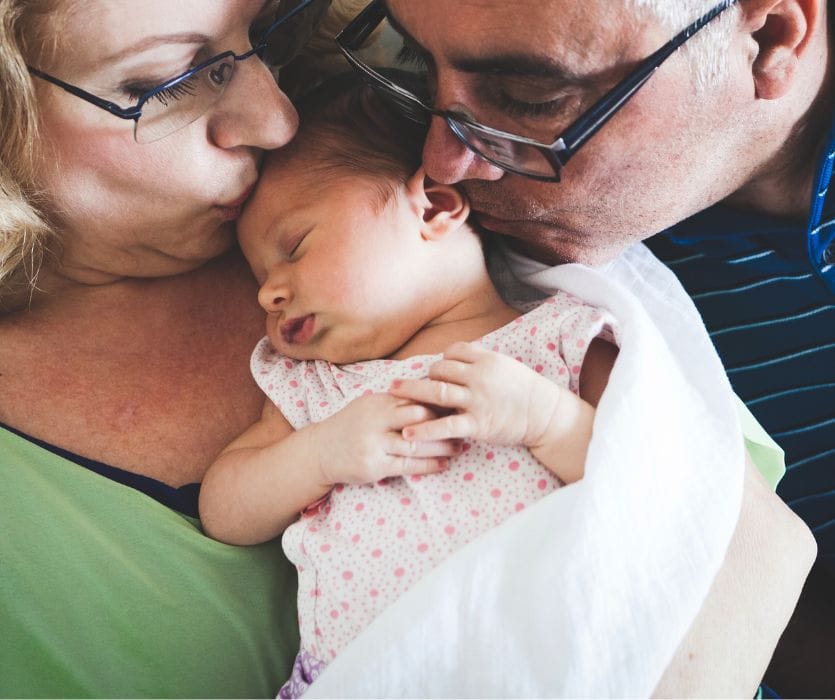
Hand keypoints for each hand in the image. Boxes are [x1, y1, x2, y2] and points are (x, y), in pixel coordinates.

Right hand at [309, 392, 460, 486]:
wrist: (321, 451)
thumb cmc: (351, 426)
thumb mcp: (369, 406)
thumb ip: (395, 401)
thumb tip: (430, 394)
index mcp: (377, 402)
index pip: (414, 398)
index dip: (439, 402)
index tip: (459, 404)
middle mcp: (375, 420)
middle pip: (418, 418)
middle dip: (444, 422)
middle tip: (466, 424)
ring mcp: (374, 444)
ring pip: (416, 443)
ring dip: (441, 446)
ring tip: (459, 447)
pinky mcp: (374, 465)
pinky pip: (407, 465)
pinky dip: (428, 465)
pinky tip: (443, 464)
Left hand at [388, 341, 566, 448]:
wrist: (546, 415)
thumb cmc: (526, 391)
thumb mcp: (506, 366)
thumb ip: (481, 361)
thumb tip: (456, 357)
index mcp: (487, 360)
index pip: (454, 352)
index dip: (442, 360)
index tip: (436, 369)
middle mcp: (480, 376)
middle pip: (441, 369)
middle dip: (425, 376)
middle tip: (407, 383)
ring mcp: (478, 400)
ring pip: (438, 391)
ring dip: (412, 392)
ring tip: (392, 393)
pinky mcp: (477, 424)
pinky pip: (446, 426)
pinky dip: (425, 429)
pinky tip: (407, 433)